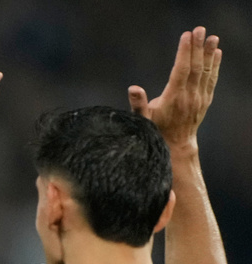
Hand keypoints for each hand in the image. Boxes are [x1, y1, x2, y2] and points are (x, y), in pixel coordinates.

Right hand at [128, 27, 220, 150]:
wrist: (176, 145)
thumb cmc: (156, 131)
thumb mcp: (142, 120)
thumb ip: (138, 104)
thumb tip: (133, 88)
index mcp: (174, 98)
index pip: (181, 70)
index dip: (184, 52)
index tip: (187, 36)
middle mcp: (189, 96)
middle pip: (195, 67)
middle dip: (198, 47)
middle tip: (200, 30)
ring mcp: (199, 98)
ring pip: (205, 72)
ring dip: (209, 53)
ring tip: (212, 38)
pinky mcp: (205, 100)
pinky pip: (211, 80)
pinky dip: (215, 65)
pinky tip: (217, 54)